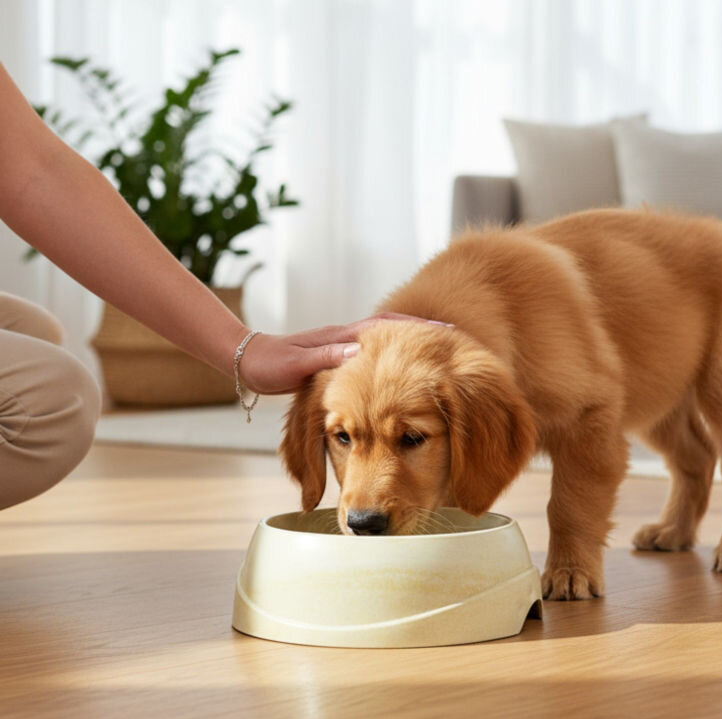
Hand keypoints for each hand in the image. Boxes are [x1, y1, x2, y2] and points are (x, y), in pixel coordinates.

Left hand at [236, 313, 449, 394]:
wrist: (248, 361)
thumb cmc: (270, 365)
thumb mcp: (297, 364)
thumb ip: (326, 357)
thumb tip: (360, 350)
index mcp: (344, 337)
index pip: (389, 326)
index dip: (418, 328)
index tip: (446, 331)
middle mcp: (349, 338)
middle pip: (395, 329)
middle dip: (424, 331)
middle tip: (455, 337)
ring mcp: (346, 346)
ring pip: (388, 341)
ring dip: (412, 342)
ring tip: (439, 351)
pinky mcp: (341, 357)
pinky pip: (377, 355)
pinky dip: (395, 357)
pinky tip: (404, 370)